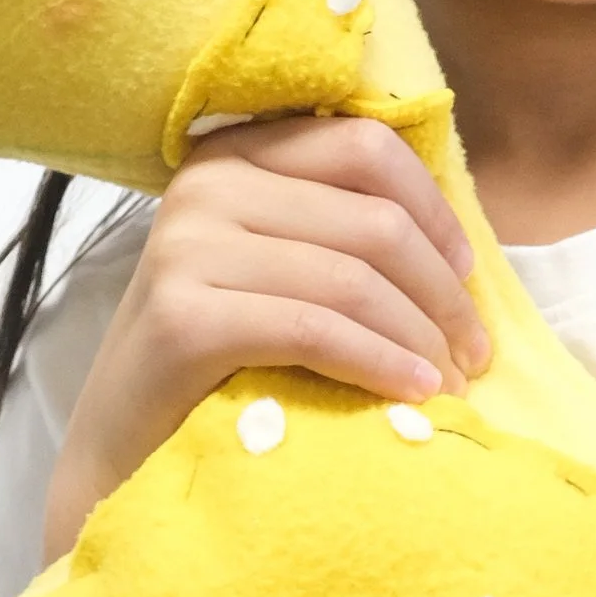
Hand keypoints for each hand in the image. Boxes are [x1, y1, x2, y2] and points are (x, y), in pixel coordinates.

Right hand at [44, 115, 489, 552]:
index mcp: (237, 154)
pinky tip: (412, 392)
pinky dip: (378, 362)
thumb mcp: (280, 270)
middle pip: (373, 220)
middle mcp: (207, 184)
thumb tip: (459, 247)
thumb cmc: (223, 362)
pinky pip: (315, 330)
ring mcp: (187, 246)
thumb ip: (342, 232)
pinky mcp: (182, 315)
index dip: (434, 210)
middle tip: (472, 353)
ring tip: (450, 384)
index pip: (366, 147)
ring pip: (351, 278)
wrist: (123, 449)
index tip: (467, 275)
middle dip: (441, 292)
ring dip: (420, 337)